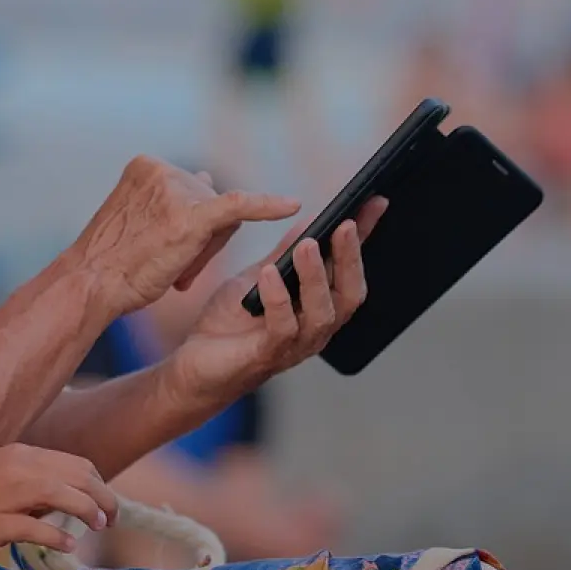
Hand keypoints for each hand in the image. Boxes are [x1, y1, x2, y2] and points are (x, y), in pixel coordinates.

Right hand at [0, 444, 119, 551]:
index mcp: (22, 455)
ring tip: (99, 526)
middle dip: (104, 498)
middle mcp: (18, 468)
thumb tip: (64, 502)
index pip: (78, 465)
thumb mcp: (1, 472)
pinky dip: (57, 536)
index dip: (99, 485)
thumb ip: (33, 482)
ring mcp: (5, 495)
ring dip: (89, 511)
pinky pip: (34, 528)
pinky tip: (68, 544)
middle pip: (79, 477)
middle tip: (112, 520)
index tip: (106, 505)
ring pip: (63, 495)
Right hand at [65, 156, 300, 319]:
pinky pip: (240, 207)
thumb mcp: (138, 217)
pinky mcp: (192, 217)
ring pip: (219, 219)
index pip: (192, 188)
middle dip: (199, 236)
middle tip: (169, 265)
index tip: (170, 247)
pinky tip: (292, 205)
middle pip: (208, 200)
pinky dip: (268, 206)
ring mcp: (177, 192)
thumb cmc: (113, 259)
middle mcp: (162, 170)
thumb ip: (174, 195)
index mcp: (146, 165)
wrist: (91, 284)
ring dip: (204, 250)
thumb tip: (209, 176)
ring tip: (170, 270)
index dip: (190, 222)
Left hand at [164, 197, 384, 401]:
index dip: (365, 237)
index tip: (376, 202)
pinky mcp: (266, 355)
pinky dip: (278, 298)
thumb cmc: (229, 325)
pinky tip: (268, 274)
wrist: (194, 368)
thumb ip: (284, 255)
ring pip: (322, 312)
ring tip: (307, 245)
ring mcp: (295, 345)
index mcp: (319, 307)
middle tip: (344, 224)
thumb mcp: (259, 278)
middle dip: (350, 258)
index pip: (350, 269)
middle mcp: (316, 328)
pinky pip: (282, 328)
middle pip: (349, 294)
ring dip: (316, 276)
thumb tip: (310, 220)